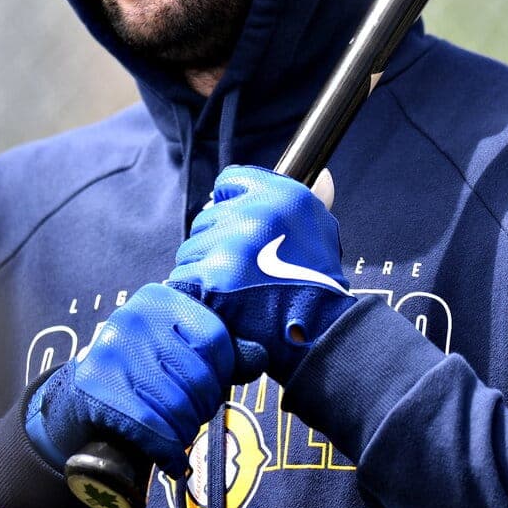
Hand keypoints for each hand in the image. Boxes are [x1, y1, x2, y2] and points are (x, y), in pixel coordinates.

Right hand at [24, 283, 232, 477]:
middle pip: (198, 376)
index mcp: (159, 299)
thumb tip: (260, 358)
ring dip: (185, 431)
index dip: (224, 372)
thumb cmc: (138, 373)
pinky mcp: (95, 388)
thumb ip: (219, 351)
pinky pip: (150, 427)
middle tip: (194, 418)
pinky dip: (167, 451)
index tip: (213, 388)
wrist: (75, 401)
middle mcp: (134, 316)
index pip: (215, 338)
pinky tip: (170, 459)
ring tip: (179, 434)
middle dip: (203, 407)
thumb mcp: (177, 350)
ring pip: (177, 406)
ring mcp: (111, 350)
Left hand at [168, 165, 352, 384]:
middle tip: (245, 267)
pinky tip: (223, 302)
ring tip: (236, 288)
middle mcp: (255, 213)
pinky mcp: (210, 278)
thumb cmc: (317, 281)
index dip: (232, 204)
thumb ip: (312, 198)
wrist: (317, 331)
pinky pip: (185, 276)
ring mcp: (230, 245)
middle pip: (206, 218)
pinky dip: (197, 291)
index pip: (229, 182)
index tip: (241, 225)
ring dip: (205, 267)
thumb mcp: (320, 228)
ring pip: (192, 248)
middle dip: (217, 242)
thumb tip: (322, 175)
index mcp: (283, 195)